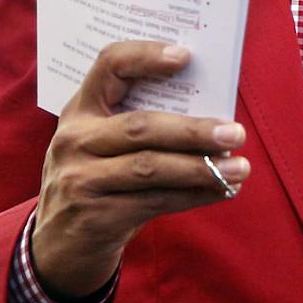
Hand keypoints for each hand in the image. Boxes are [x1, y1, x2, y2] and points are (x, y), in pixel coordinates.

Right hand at [30, 41, 251, 298]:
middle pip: (141, 126)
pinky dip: (195, 196)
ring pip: (151, 167)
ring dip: (202, 167)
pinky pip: (155, 201)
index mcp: (80, 110)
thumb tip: (215, 116)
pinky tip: (223, 190)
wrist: (61, 246)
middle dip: (194, 130)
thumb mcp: (104, 145)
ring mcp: (80, 179)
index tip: (185, 56)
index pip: (109, 66)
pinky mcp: (94, 215)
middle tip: (236, 133)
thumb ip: (142, 125)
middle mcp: (74, 140)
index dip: (146, 56)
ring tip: (241, 167)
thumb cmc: (99, 181)